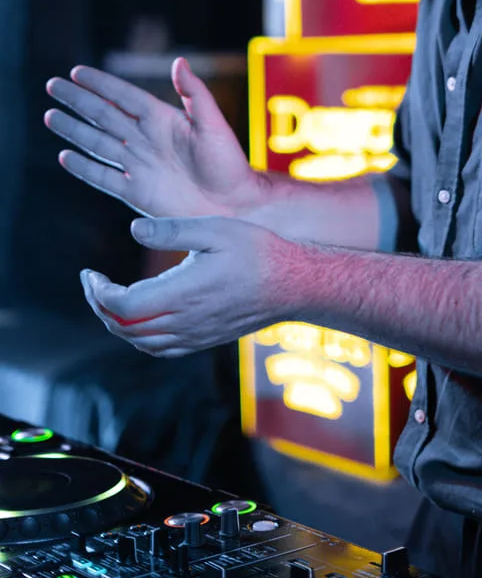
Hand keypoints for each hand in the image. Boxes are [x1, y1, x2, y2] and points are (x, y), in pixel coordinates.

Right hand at [45, 58, 260, 217]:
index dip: (101, 84)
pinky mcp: (135, 192)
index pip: (124, 96)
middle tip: (53, 85)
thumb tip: (178, 61)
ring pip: (97, 143)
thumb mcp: (213, 123)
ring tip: (50, 116)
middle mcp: (145, 139)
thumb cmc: (229, 162)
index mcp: (162, 119)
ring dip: (73, 130)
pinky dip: (84, 167)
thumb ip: (195, 93)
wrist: (234, 204)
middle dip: (78, 101)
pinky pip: (103, 177)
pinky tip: (65, 156)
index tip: (77, 72)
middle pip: (103, 116)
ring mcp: (138, 165)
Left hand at [81, 216, 284, 355]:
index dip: (97, 293)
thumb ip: (170, 230)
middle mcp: (184, 322)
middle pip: (124, 328)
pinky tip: (142, 318)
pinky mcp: (205, 340)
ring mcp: (195, 336)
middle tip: (94, 283)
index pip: (121, 306)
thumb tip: (132, 229)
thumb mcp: (214, 229)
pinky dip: (139, 338)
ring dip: (117, 324)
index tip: (91, 273)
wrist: (295, 285)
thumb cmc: (258, 251)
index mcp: (181, 294)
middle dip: (100, 306)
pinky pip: (161, 349)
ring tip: (111, 299)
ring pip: (140, 342)